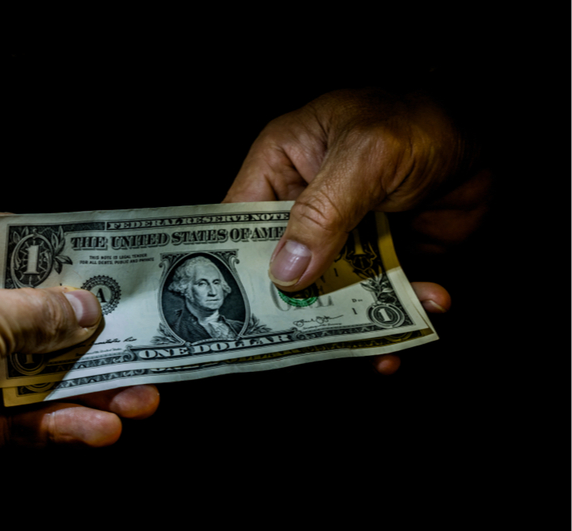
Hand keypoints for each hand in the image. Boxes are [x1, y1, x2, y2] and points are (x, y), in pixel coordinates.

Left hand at [0, 210, 158, 487]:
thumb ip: (39, 313)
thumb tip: (88, 308)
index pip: (10, 240)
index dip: (65, 252)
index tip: (115, 264)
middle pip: (31, 311)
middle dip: (89, 333)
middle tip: (144, 337)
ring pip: (34, 371)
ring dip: (87, 386)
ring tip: (142, 399)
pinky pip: (18, 416)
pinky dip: (57, 424)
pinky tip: (101, 430)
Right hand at [224, 88, 490, 372]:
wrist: (489, 134)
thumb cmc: (420, 121)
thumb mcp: (366, 155)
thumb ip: (323, 211)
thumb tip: (286, 271)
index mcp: (283, 164)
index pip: (241, 219)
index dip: (235, 262)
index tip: (236, 308)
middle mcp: (306, 203)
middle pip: (283, 265)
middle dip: (297, 305)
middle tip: (308, 343)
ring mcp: (343, 233)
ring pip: (331, 289)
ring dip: (355, 319)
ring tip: (380, 344)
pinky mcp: (381, 255)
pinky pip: (379, 293)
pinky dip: (399, 312)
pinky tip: (424, 312)